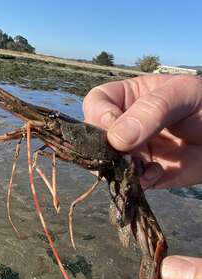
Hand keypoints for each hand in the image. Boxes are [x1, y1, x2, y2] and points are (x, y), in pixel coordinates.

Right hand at [83, 75, 201, 188]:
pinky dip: (138, 181)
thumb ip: (151, 111)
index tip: (112, 126)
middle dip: (106, 147)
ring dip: (121, 167)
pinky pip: (130, 182)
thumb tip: (115, 139)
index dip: (98, 115)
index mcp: (129, 98)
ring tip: (143, 164)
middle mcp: (125, 126)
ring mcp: (133, 152)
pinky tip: (156, 172)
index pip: (96, 103)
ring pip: (108, 163)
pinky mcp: (145, 174)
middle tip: (125, 152)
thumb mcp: (183, 95)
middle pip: (96, 137)